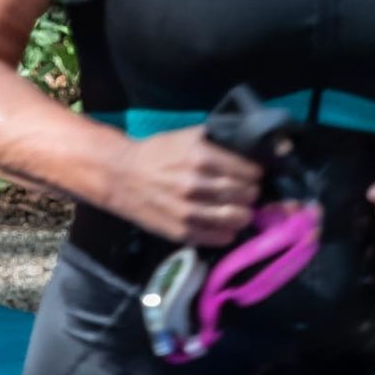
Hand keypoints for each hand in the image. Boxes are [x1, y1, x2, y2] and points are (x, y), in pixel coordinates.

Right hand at [109, 128, 262, 247]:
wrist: (120, 176)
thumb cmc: (156, 154)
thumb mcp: (186, 137)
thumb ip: (216, 142)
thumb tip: (247, 146)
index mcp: (200, 156)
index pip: (248, 171)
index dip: (255, 174)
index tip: (254, 176)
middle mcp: (196, 183)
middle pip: (245, 195)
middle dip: (251, 194)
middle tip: (248, 193)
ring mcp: (188, 210)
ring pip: (235, 217)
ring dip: (244, 215)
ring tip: (240, 210)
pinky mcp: (180, 231)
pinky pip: (217, 237)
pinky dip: (227, 233)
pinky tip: (226, 227)